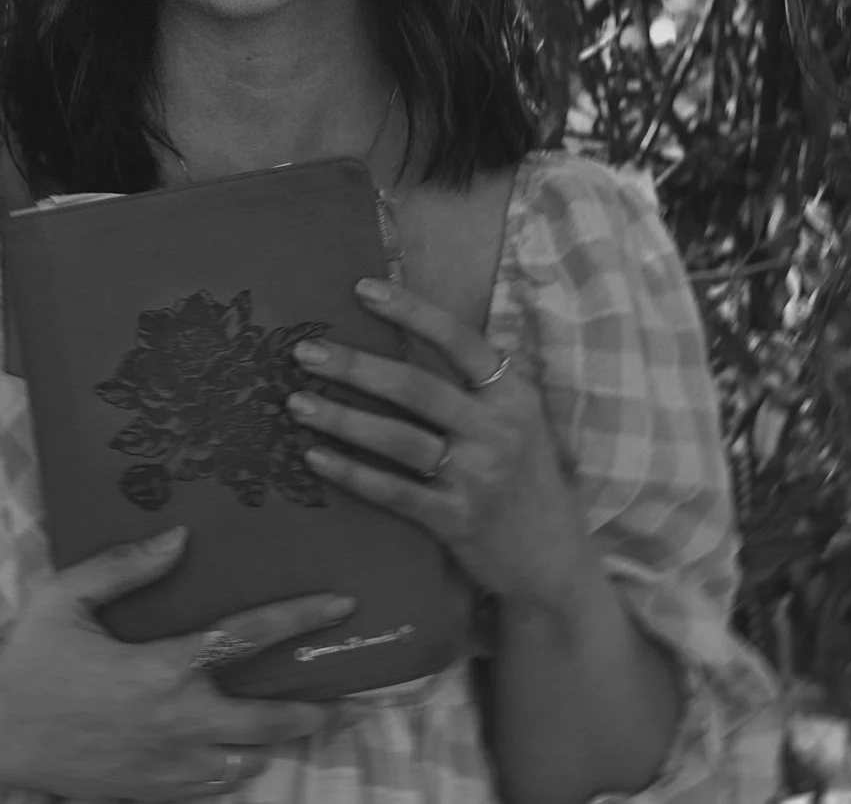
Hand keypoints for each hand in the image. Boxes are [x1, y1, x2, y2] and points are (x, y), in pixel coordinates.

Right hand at [0, 526, 349, 798]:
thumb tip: (179, 536)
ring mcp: (166, 764)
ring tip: (301, 724)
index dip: (299, 619)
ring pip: (246, 760)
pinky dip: (233, 770)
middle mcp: (175, 721)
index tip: (341, 607)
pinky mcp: (151, 791)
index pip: (247, 637)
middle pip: (269, 720)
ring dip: (274, 743)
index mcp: (161, 667)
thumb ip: (125, 565)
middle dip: (315, 710)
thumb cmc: (28, 658)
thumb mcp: (65, 597)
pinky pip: (213, 787)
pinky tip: (240, 753)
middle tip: (347, 699)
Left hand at [284, 280, 592, 607]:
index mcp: (513, 395)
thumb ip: (477, 385)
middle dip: (355, 367)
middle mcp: (498, 431)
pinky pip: (393, 491)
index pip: (459, 340)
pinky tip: (315, 458)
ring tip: (296, 403)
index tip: (362, 289)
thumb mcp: (518, 421)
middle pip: (416, 388)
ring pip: (398, 439)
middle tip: (305, 352)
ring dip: (342, 419)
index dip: (411, 311)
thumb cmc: (524, 479)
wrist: (553, 560)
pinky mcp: (457, 520)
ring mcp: (478, 477)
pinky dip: (351, 473)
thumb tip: (412, 333)